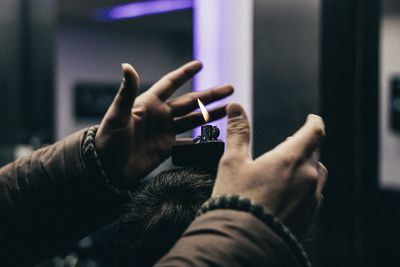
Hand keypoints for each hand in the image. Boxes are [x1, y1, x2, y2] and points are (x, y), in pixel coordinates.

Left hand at [95, 61, 232, 187]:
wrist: (105, 169)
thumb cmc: (107, 140)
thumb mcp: (117, 115)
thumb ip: (126, 92)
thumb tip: (126, 66)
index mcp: (149, 104)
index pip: (170, 84)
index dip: (185, 74)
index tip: (200, 64)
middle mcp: (160, 116)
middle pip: (190, 103)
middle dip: (210, 96)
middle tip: (229, 89)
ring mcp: (164, 132)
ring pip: (193, 121)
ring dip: (210, 115)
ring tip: (228, 110)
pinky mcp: (166, 149)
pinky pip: (187, 144)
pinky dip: (201, 142)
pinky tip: (214, 140)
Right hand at [212, 103, 326, 235]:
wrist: (242, 240)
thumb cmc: (236, 198)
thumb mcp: (233, 161)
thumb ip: (238, 132)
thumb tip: (236, 108)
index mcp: (291, 158)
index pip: (314, 132)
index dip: (314, 122)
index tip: (312, 118)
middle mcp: (307, 177)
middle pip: (314, 152)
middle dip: (304, 144)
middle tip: (290, 143)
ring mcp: (311, 199)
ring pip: (317, 174)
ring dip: (307, 165)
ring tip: (291, 167)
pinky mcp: (308, 216)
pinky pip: (314, 194)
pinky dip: (306, 186)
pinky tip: (289, 192)